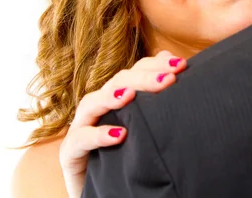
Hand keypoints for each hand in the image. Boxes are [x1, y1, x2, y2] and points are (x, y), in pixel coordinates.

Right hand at [59, 51, 186, 197]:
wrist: (103, 192)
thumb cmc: (128, 157)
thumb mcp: (147, 129)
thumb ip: (158, 102)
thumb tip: (176, 68)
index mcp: (117, 98)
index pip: (135, 72)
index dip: (155, 65)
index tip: (181, 65)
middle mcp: (99, 108)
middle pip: (118, 82)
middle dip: (143, 77)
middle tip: (168, 79)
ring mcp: (81, 128)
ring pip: (93, 102)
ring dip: (113, 96)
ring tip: (131, 95)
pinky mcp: (70, 153)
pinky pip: (80, 140)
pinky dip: (97, 135)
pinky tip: (119, 135)